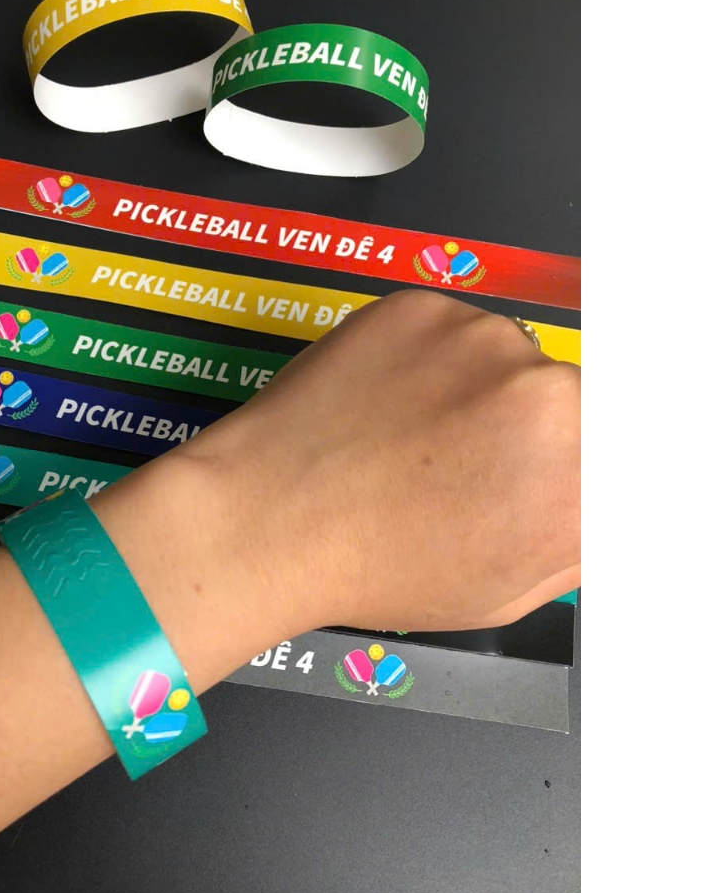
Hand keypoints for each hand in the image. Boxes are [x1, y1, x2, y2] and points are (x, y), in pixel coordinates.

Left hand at [95, 290, 579, 639]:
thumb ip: (577, 532)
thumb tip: (599, 495)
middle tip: (462, 461)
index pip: (624, 443)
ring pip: (503, 359)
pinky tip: (380, 405)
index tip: (549, 462)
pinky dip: (423, 361)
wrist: (268, 519)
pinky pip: (447, 329)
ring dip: (472, 389)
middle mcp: (547, 395)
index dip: (581, 455)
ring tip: (405, 438)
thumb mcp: (505, 587)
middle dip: (526, 428)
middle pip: (566, 396)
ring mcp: (481, 340)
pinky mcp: (423, 305)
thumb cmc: (369, 565)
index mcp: (581, 476)